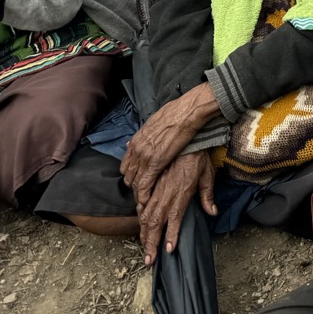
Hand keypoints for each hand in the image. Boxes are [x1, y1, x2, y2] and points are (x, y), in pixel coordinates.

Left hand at [121, 81, 221, 207]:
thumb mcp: (155, 122)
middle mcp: (136, 149)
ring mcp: (144, 156)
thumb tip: (142, 137)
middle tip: (142, 192)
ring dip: (138, 191)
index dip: (132, 175)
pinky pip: (144, 183)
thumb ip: (147, 134)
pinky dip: (144, 194)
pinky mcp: (155, 163)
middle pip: (128, 175)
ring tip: (144, 199)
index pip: (126, 165)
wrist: (186, 112)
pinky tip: (146, 201)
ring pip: (134, 181)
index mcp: (136, 140)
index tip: (138, 180)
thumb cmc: (175, 114)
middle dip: (134, 185)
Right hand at [137, 153, 216, 266]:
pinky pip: (143, 202)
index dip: (170, 235)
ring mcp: (158, 188)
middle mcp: (167, 193)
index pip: (174, 219)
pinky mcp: (152, 183)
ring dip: (144, 233)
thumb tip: (212, 212)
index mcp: (182, 193)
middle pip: (156, 222)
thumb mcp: (207, 175)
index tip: (167, 251)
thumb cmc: (198, 157)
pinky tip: (140, 225)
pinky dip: (140, 216)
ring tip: (144, 248)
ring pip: (147, 214)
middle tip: (149, 259)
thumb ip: (207, 195)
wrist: (185, 139)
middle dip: (151, 242)